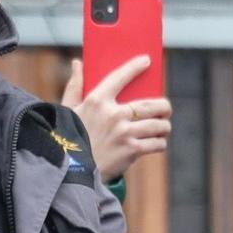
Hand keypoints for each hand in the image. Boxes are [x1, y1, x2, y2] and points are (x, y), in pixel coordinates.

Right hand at [62, 57, 170, 182]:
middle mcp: (113, 115)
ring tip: (162, 128)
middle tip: (165, 109)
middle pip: (151, 104)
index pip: (120, 77)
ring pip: (159, 124)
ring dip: (164, 126)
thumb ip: (75, 85)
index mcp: (96, 101)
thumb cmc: (68, 139)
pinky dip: (159, 143)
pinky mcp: (131, 151)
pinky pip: (157, 143)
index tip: (147, 61)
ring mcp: (124, 133)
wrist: (70, 172)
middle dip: (164, 106)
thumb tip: (78, 63)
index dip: (135, 67)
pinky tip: (156, 142)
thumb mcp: (68, 110)